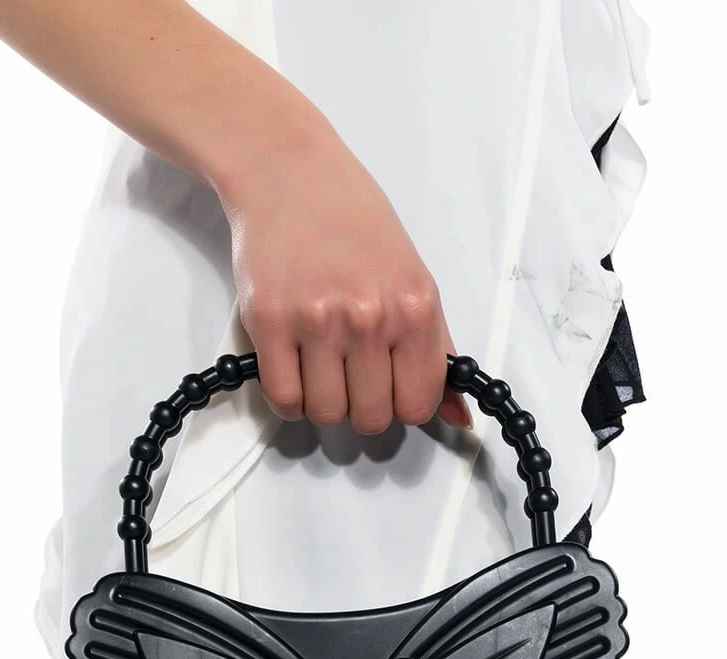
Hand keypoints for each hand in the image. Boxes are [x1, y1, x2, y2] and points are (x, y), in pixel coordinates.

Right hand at [217, 113, 472, 434]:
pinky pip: (284, 398)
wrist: (289, 173)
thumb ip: (437, 350)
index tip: (391, 388)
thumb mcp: (413, 278)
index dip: (403, 405)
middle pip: (371, 417)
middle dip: (362, 407)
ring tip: (321, 369)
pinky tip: (295, 374)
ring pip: (326, 413)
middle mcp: (369, 316)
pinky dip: (290, 400)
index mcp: (414, 307)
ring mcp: (316, 320)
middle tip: (353, 378)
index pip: (418, 403)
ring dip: (324, 403)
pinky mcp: (268, 322)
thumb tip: (457, 416)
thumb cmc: (352, 220)